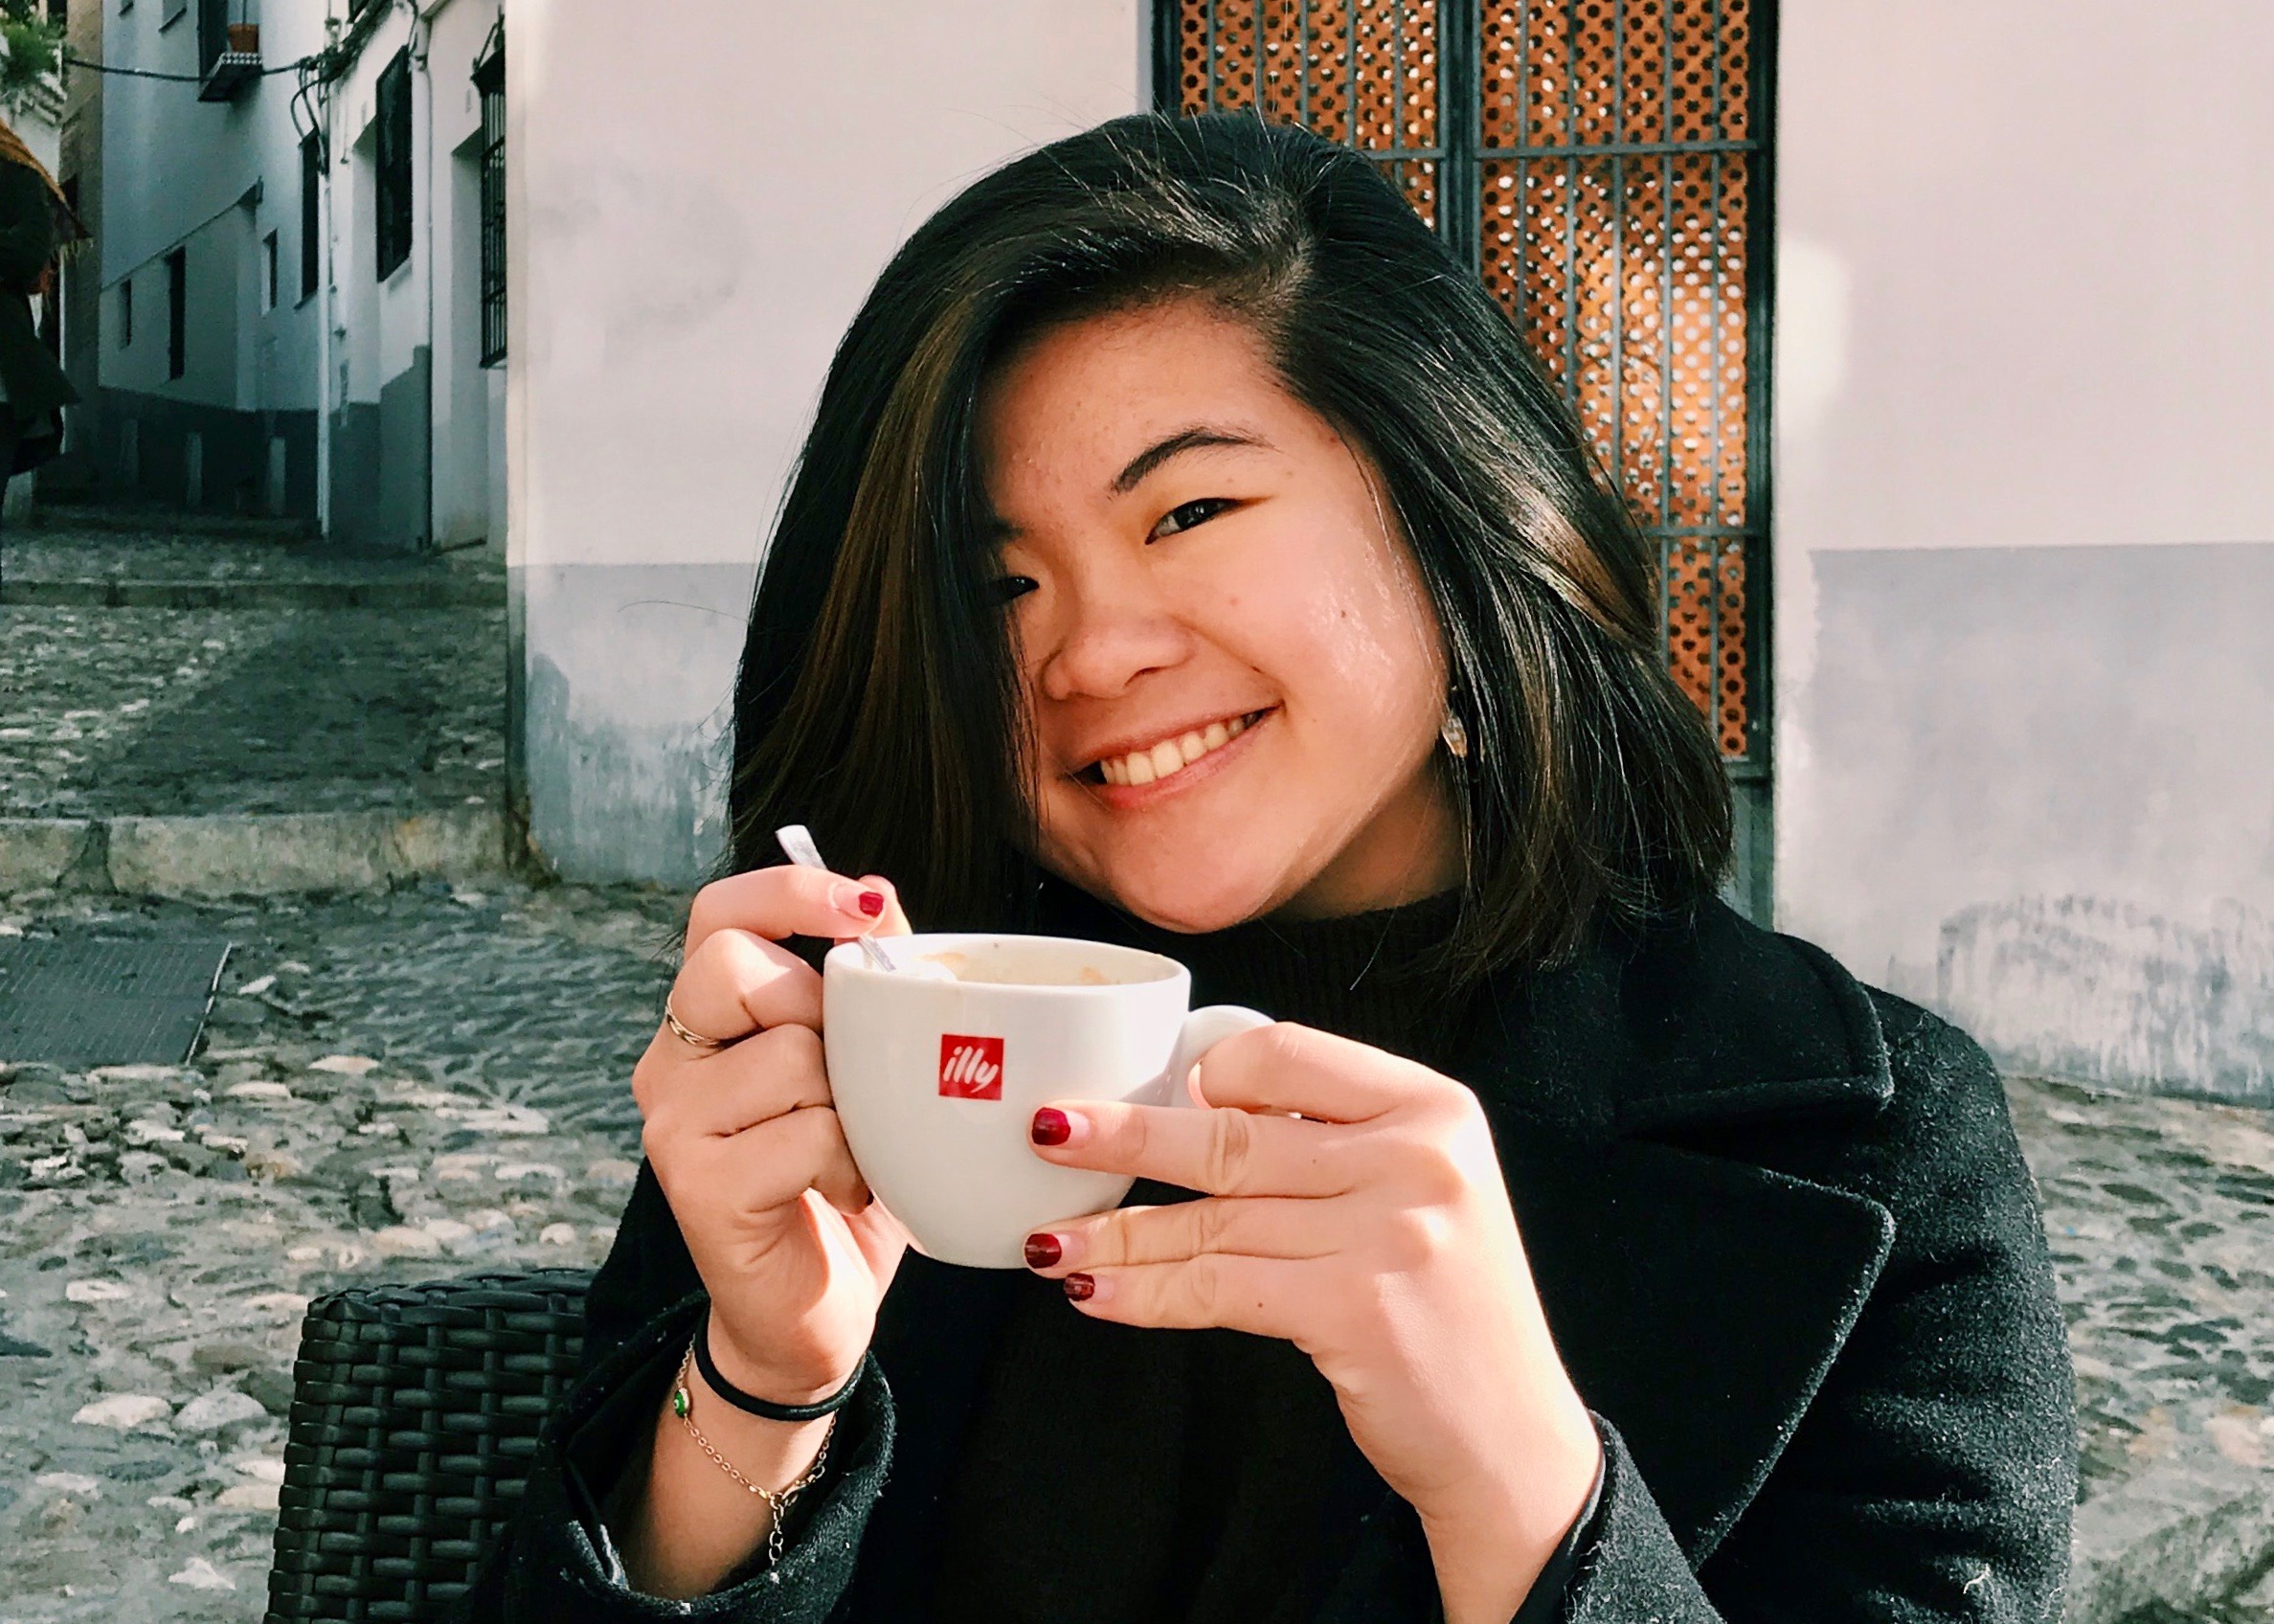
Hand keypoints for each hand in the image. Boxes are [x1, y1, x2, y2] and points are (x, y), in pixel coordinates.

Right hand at [635, 865, 911, 1409]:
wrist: (813, 1315)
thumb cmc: (840, 1182)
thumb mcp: (862, 1073)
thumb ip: (862, 993)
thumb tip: (879, 898)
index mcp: (707, 1019)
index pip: (717, 913)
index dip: (790, 888)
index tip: (869, 908)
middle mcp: (669, 1060)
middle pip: (736, 967)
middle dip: (821, 1011)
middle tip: (849, 1080)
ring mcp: (672, 1122)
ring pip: (790, 1055)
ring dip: (854, 1107)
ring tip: (852, 1152)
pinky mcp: (695, 1184)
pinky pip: (806, 1132)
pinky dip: (852, 1164)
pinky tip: (843, 1193)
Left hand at [1022, 1023, 1601, 1623]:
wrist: (1510, 1438)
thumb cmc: (1447, 1310)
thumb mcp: (1424, 1190)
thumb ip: (1337, 1140)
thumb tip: (1201, 1101)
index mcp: (1432, 1107)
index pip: (1289, 1051)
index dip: (1211, 1070)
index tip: (1158, 1090)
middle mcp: (1416, 1158)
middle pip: (1234, 1134)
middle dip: (1125, 1137)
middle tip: (1051, 1133)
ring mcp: (1389, 1233)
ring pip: (1214, 1217)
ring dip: (1117, 1232)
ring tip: (1051, 1240)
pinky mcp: (1355, 1309)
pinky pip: (1220, 1287)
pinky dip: (1149, 1292)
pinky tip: (1097, 1294)